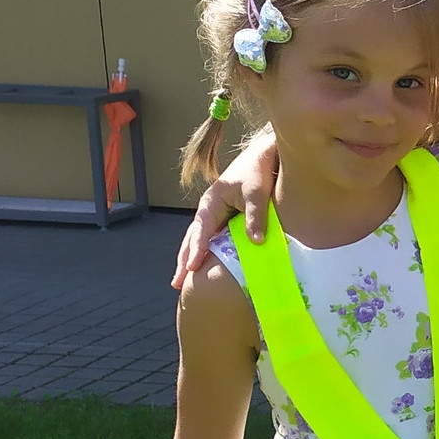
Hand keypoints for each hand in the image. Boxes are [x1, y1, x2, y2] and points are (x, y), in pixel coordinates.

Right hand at [171, 133, 279, 288]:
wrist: (262, 156)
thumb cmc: (258, 171)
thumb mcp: (257, 193)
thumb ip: (255, 217)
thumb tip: (255, 242)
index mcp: (212, 202)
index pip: (201, 230)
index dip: (197, 249)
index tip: (192, 267)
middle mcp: (209, 209)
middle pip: (193, 238)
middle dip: (184, 260)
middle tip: (177, 282)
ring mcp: (215, 214)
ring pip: (199, 239)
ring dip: (190, 258)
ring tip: (182, 279)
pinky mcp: (225, 218)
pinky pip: (211, 238)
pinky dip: (204, 252)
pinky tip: (201, 266)